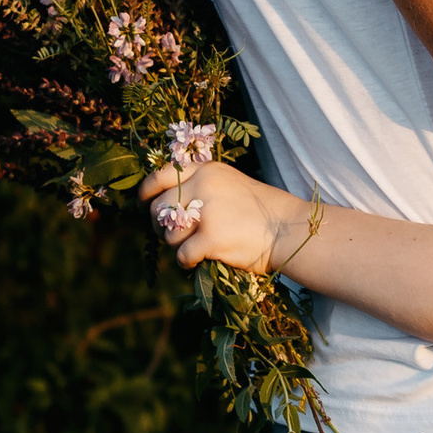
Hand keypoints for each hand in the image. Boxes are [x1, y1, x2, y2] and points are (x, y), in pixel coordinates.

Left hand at [141, 156, 291, 274]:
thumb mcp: (231, 184)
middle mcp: (203, 186)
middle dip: (160, 226)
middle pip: (159, 209)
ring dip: (177, 246)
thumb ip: (202, 188)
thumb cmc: (263, 211)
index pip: (161, 175)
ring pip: (169, 235)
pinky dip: (186, 262)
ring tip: (196, 248)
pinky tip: (198, 262)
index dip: (146, 191)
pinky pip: (182, 255)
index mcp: (207, 171)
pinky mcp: (211, 239)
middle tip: (171, 236)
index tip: (142, 204)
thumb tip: (167, 206)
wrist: (290, 230)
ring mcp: (206, 212)